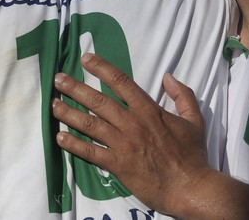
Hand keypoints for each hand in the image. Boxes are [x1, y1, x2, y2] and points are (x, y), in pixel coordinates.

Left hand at [51, 53, 211, 215]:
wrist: (191, 188)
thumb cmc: (192, 155)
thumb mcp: (194, 120)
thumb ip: (183, 95)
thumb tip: (168, 76)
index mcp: (149, 111)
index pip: (121, 82)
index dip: (101, 68)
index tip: (86, 59)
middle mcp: (132, 124)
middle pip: (98, 101)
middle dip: (75, 88)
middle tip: (58, 79)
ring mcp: (123, 144)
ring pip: (90, 124)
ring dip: (69, 113)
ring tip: (53, 105)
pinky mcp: (118, 165)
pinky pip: (91, 152)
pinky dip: (74, 145)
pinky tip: (60, 137)